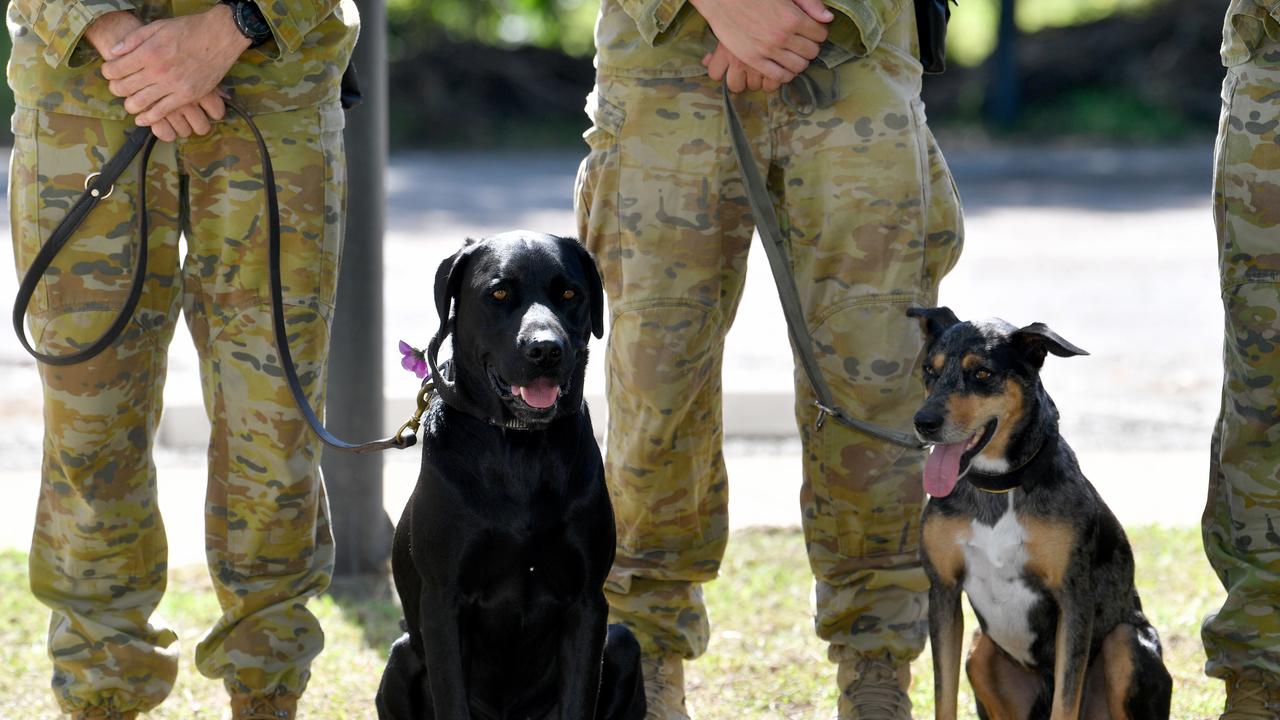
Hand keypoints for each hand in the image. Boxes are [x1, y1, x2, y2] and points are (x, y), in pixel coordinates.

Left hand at [101, 5, 249, 126]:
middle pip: (123, 88)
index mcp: (148, 52)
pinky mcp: (187, 96)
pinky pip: (162, 112)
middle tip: (118, 87)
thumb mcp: (157, 26)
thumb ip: (134, 39)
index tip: (110, 72)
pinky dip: (149, 118)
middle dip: (115, 89)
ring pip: (140, 103)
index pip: (115, 69)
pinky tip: (142, 119)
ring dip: (129, 105)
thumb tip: (114, 52)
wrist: (219, 36)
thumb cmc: (189, 29)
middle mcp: (158, 71)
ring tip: (130, 102)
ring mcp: (173, 85)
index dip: (107, 72)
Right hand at [689, 0, 831, 83]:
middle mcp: (783, 35)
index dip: (818, 32)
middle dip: (809, 47)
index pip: (820, 34)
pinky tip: (782, 66)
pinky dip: (785, 74)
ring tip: (792, 55)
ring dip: (799, 62)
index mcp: (793, 17)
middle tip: (801, 43)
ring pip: (798, 67)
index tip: (811, 30)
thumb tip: (827, 19)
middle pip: (811, 52)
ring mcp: (768, 49)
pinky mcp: (753, 59)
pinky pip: (778, 76)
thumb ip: (809, 2)